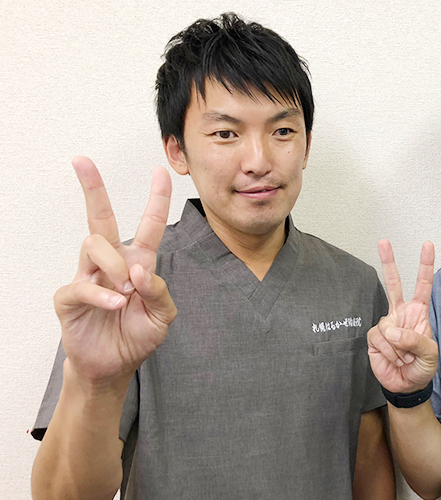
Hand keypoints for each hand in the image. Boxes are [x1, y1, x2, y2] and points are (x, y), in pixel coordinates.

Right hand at [53, 156, 176, 384]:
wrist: (114, 366)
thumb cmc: (137, 335)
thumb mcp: (163, 316)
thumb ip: (159, 291)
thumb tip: (142, 270)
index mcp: (139, 262)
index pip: (149, 224)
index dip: (156, 199)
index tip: (160, 171)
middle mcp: (112, 263)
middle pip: (100, 217)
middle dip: (92, 187)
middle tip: (81, 160)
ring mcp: (88, 277)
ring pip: (94, 245)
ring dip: (115, 264)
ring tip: (127, 290)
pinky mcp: (70, 297)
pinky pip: (82, 285)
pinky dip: (102, 294)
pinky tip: (116, 303)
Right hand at [367, 240, 437, 393]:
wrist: (407, 385)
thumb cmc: (422, 367)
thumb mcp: (430, 354)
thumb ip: (415, 340)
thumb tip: (392, 330)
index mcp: (418, 313)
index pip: (423, 285)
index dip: (425, 266)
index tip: (427, 246)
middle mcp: (401, 314)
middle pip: (393, 283)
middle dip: (388, 261)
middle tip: (384, 241)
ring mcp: (386, 324)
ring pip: (387, 325)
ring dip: (398, 346)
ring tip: (404, 357)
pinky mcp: (374, 337)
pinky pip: (379, 338)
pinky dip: (388, 351)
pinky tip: (393, 358)